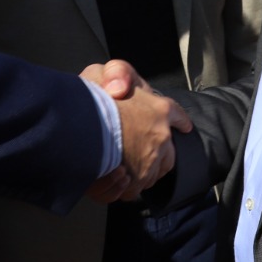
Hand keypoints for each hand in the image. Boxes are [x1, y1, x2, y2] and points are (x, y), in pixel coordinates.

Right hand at [80, 60, 191, 197]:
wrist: (77, 125)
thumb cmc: (88, 98)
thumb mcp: (100, 72)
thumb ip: (118, 73)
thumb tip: (122, 88)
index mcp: (158, 109)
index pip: (176, 114)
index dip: (178, 120)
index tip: (184, 126)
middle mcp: (160, 136)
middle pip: (169, 152)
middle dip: (162, 154)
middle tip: (146, 152)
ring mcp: (150, 160)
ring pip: (154, 172)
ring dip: (144, 171)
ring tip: (128, 168)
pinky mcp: (135, 180)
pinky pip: (135, 188)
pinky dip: (127, 186)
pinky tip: (117, 180)